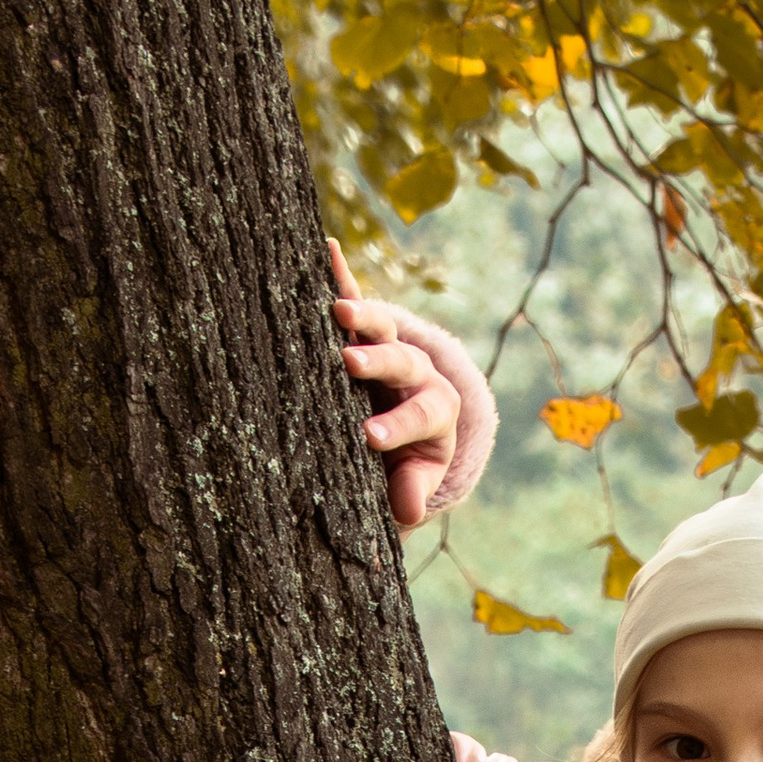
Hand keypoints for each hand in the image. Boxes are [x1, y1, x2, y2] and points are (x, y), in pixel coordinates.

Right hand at [329, 236, 461, 529]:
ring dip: (361, 317)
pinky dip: (341, 275)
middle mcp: (417, 372)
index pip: (421, 415)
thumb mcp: (414, 478)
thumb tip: (410, 513)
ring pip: (383, 326)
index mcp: (437, 410)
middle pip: (403, 361)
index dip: (398, 425)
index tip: (369, 437)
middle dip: (378, 362)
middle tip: (351, 363)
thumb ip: (412, 491)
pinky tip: (325, 248)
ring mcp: (391, 344)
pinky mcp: (367, 328)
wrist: (403, 426)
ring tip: (337, 312)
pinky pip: (356, 296)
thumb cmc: (404, 461)